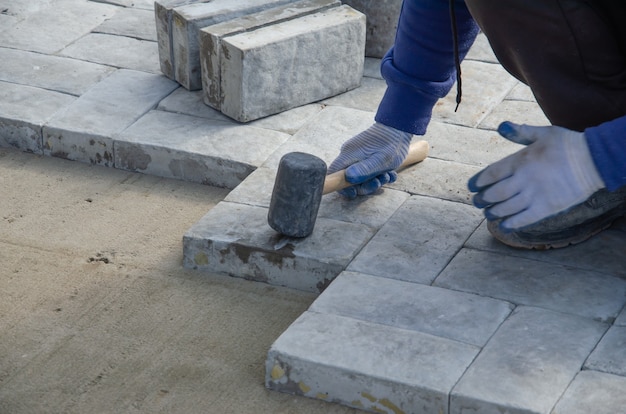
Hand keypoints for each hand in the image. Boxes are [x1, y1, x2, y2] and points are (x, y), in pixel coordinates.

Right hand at [328, 123, 412, 198]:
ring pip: (359, 175)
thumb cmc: (391, 144)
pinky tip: (390, 172)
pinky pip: (367, 169)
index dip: (341, 187)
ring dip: (374, 180)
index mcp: (348, 155)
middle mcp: (349, 154)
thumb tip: (348, 178)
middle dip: (364, 185)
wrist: (399, 126)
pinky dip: (378, 174)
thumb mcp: (380, 161)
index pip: (333, 174)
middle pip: (348, 178)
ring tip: (388, 175)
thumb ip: (364, 170)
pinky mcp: (365, 154)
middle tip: (379, 182)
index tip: (354, 193)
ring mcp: (357, 154)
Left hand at [468, 122, 604, 230]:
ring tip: (488, 213)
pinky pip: (523, 219)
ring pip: (505, 208)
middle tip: (477, 202)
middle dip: (482, 199)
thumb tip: (501, 126)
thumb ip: (520, 132)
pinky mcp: (547, 208)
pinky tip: (504, 225)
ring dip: (493, 212)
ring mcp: (535, 195)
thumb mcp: (543, 133)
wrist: (595, 159)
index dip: (478, 182)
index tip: (472, 187)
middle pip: (495, 193)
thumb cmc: (568, 144)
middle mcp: (524, 179)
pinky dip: (510, 224)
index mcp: (520, 160)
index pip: (491, 173)